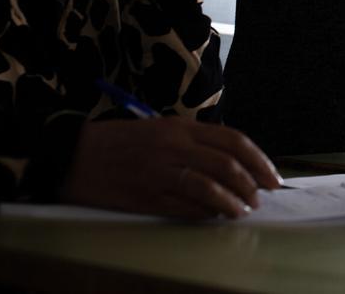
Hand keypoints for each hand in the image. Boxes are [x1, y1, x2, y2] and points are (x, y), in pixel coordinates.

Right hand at [60, 118, 282, 219]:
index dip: (258, 160)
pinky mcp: (146, 197)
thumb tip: (233, 164)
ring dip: (233, 202)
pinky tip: (216, 217)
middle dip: (251, 184)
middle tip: (261, 198)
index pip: (233, 140)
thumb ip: (195, 142)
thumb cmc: (121, 142)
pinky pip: (185, 207)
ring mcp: (159, 172)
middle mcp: (173, 147)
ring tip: (242, 211)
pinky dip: (206, 214)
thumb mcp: (160, 129)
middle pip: (227, 165)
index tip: (272, 176)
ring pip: (210, 188)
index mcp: (180, 127)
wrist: (73, 156)